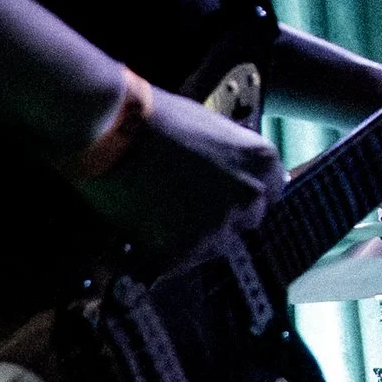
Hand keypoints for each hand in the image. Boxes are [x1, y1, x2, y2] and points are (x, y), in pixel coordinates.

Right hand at [73, 87, 283, 266]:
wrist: (113, 126)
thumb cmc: (157, 119)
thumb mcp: (213, 130)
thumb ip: (232, 160)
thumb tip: (234, 180)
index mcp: (262, 162)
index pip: (268, 194)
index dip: (240, 198)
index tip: (221, 199)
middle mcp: (250, 195)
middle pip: (243, 222)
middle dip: (218, 219)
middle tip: (182, 208)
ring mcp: (220, 223)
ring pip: (212, 246)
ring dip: (190, 239)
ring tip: (157, 216)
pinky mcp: (186, 247)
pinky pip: (178, 262)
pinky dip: (161, 254)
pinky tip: (143, 232)